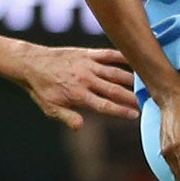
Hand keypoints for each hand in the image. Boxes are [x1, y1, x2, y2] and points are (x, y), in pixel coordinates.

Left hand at [19, 46, 138, 129]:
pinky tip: (134, 60)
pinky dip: (122, 57)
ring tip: (146, 83)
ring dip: (132, 79)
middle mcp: (86, 79)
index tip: (135, 115)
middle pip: (115, 90)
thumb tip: (80, 126)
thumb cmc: (41, 88)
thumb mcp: (50, 108)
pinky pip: (108, 55)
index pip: (105, 105)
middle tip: (148, 101)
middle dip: (133, 97)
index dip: (122, 111)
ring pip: (115, 73)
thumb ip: (67, 117)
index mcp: (79, 95)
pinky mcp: (87, 54)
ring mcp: (88, 65)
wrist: (31, 63)